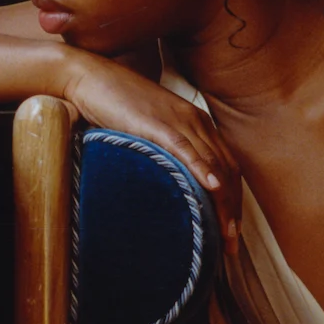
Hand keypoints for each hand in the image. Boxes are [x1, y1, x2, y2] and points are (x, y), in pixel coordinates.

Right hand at [56, 47, 241, 252]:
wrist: (89, 77)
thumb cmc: (115, 107)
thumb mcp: (149, 133)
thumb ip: (166, 154)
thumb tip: (171, 187)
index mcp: (197, 124)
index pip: (228, 168)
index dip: (234, 202)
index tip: (231, 233)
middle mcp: (196, 122)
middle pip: (228, 172)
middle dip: (233, 212)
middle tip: (232, 246)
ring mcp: (180, 121)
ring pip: (213, 166)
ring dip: (222, 204)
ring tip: (224, 235)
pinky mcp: (158, 123)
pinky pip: (186, 149)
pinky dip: (203, 170)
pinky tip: (212, 189)